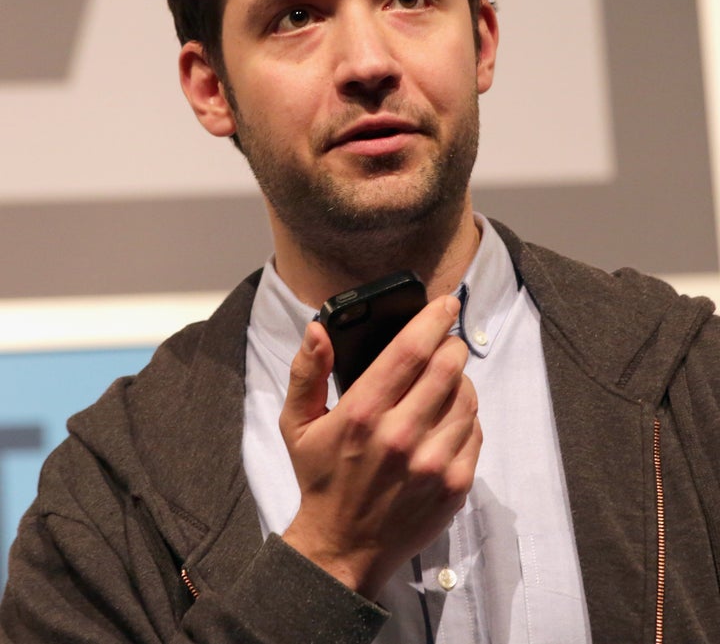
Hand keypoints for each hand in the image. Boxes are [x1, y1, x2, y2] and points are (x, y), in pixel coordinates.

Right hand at [279, 295, 481, 598]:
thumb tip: (317, 331)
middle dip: (451, 345)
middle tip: (445, 342)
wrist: (342, 547)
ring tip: (445, 380)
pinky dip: (467, 416)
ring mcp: (432, 463)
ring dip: (460, 379)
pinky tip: (448, 416)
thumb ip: (307, 372)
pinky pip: (475, 432)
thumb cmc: (321, 478)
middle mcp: (401, 435)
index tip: (446, 303)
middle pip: (447, 367)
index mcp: (363, 413)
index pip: (410, 350)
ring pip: (467, 398)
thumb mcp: (298, 424)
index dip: (434, 319)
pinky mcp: (454, 485)